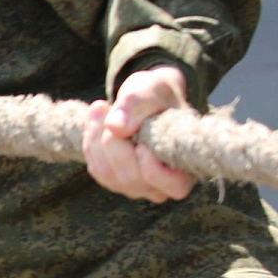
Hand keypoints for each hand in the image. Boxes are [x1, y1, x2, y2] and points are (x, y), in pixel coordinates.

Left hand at [82, 66, 193, 202]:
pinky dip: (91, 141)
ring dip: (96, 138)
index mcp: (187, 167)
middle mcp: (163, 185)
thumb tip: (114, 127)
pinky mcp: (115, 180)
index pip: (172, 184)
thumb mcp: (152, 90)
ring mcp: (138, 186)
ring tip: (101, 107)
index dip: (151, 163)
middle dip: (113, 140)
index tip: (142, 132)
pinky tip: (96, 119)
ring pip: (107, 173)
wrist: (148, 98)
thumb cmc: (158, 95)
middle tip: (109, 107)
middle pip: (130, 176)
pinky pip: (96, 168)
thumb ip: (136, 106)